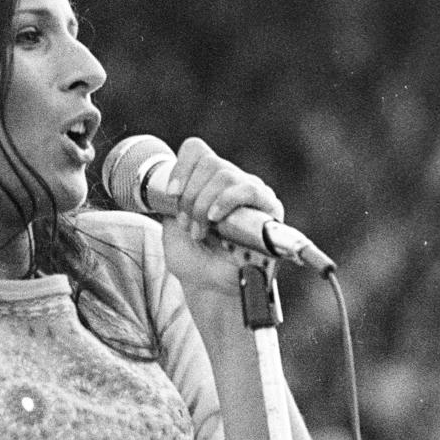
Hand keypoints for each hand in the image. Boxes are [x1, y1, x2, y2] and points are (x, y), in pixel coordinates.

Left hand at [161, 137, 282, 300]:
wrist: (215, 288)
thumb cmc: (196, 261)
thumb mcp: (171, 230)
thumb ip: (170, 204)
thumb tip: (174, 186)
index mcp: (206, 180)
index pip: (196, 150)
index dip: (181, 167)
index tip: (171, 194)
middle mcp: (231, 181)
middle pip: (209, 161)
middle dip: (190, 195)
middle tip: (188, 225)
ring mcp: (251, 192)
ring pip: (225, 174)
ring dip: (204, 203)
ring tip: (201, 230)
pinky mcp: (269, 208)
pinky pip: (249, 190)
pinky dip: (226, 200)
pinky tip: (216, 218)